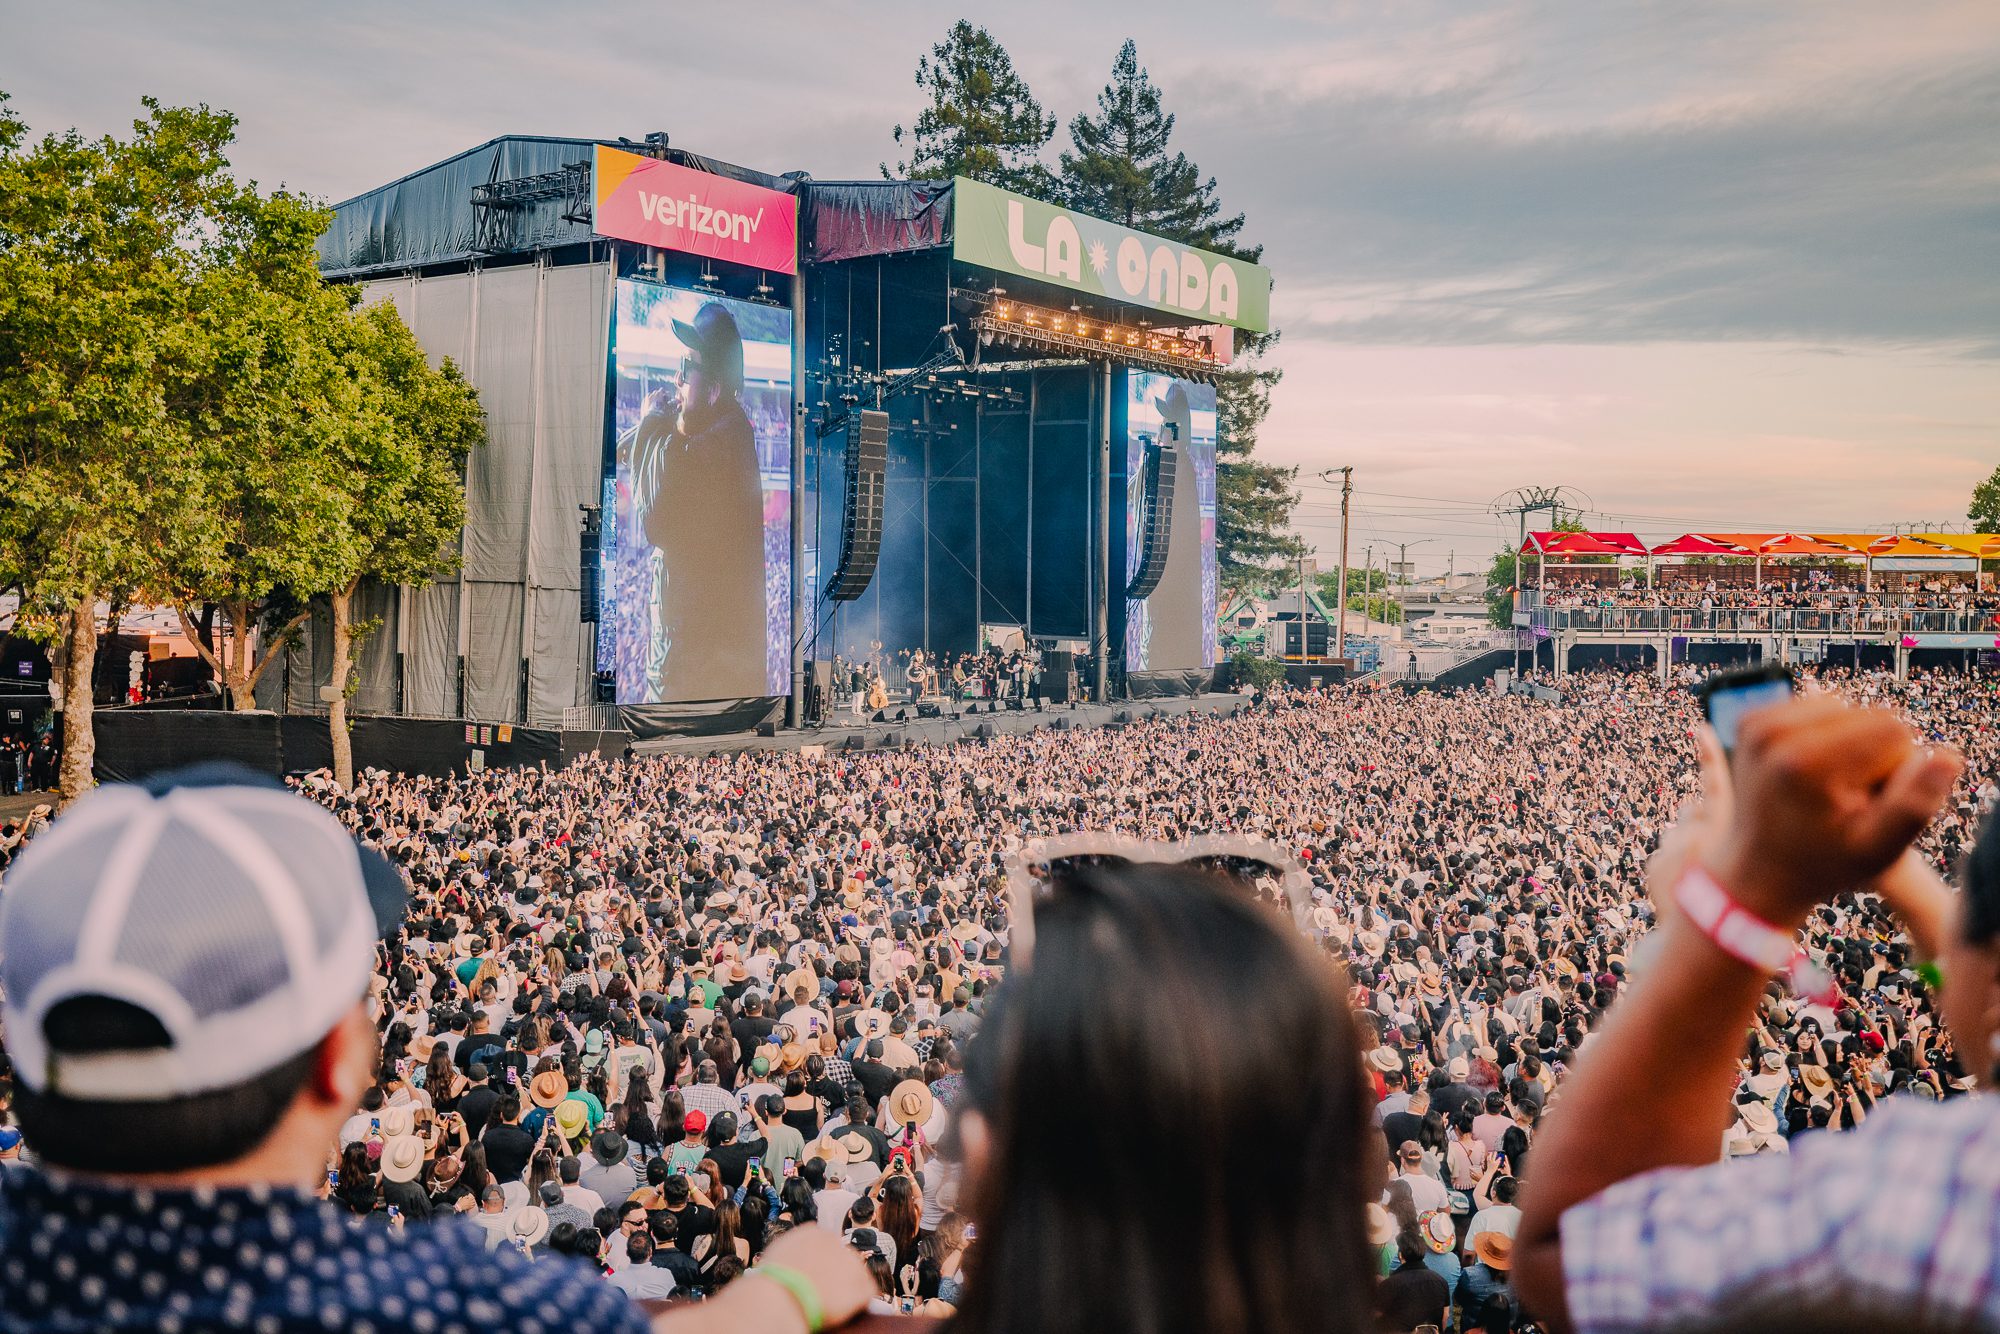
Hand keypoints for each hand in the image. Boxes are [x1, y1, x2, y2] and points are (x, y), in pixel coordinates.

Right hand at [754, 1226, 875, 1329]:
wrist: (781, 1296)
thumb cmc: (771, 1281)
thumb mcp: (776, 1254)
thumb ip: (792, 1249)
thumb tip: (796, 1255)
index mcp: (814, 1233)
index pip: (826, 1246)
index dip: (822, 1265)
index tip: (814, 1278)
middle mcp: (835, 1242)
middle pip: (843, 1258)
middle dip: (837, 1274)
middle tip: (823, 1293)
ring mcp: (850, 1262)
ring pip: (857, 1274)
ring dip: (848, 1287)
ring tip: (833, 1303)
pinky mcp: (860, 1283)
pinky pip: (868, 1291)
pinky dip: (860, 1302)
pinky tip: (847, 1310)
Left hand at [1706, 695, 1959, 925]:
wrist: (1759, 869)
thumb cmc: (1826, 863)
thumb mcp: (1878, 849)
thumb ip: (1915, 804)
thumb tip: (1947, 757)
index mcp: (1807, 764)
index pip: (1895, 731)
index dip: (1896, 769)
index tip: (1869, 803)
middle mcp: (1775, 735)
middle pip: (1869, 714)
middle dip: (1874, 753)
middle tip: (1847, 798)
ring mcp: (1757, 724)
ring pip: (1846, 707)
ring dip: (1850, 742)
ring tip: (1828, 786)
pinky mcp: (1750, 719)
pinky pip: (1817, 708)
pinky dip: (1824, 734)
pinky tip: (1810, 770)